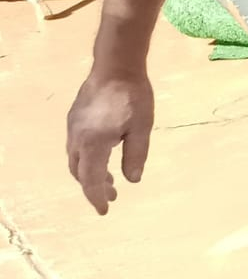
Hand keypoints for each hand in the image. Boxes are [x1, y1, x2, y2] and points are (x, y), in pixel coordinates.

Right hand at [66, 70, 155, 214]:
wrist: (115, 66)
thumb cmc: (134, 97)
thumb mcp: (142, 128)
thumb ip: (136, 155)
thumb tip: (132, 180)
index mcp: (93, 144)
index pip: (91, 180)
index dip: (96, 197)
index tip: (104, 211)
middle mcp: (77, 138)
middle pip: (80, 172)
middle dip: (93, 188)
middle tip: (112, 197)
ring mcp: (73, 127)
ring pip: (76, 160)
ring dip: (89, 174)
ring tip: (109, 181)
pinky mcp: (75, 119)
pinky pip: (76, 147)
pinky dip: (86, 160)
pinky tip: (101, 158)